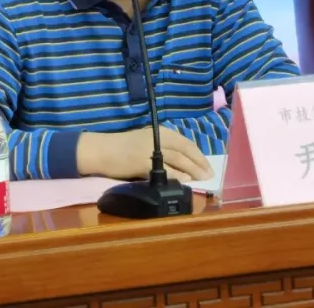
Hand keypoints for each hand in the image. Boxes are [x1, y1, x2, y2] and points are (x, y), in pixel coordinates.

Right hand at [77, 127, 213, 181]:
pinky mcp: (144, 163)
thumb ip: (164, 147)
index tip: (208, 165)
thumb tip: (184, 161)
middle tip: (210, 175)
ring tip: (203, 179)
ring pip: (179, 160)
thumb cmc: (123, 145)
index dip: (199, 155)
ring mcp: (151, 150)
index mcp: (161, 131)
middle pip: (186, 151)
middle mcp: (159, 138)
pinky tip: (185, 181)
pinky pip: (166, 171)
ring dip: (193, 170)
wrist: (102, 150)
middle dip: (200, 163)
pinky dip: (177, 176)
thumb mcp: (147, 140)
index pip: (186, 143)